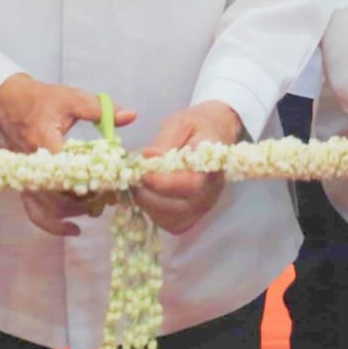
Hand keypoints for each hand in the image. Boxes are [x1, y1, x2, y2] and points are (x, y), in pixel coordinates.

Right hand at [0, 75, 136, 236]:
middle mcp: (33, 168)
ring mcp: (27, 180)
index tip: (112, 180)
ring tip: (98, 205)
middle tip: (110, 195)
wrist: (9, 103)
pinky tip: (74, 228)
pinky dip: (54, 225)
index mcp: (45, 144)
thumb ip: (101, 110)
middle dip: (88, 200)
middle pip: (61, 198)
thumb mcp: (72, 99)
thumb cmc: (41, 100)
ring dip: (77, 212)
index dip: (93, 181)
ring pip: (51, 210)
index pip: (71, 172)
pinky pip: (37, 213)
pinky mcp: (25, 186)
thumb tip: (131, 116)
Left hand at [135, 101, 242, 234]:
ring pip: (173, 220)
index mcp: (212, 165)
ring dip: (149, 206)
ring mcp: (203, 207)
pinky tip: (147, 196)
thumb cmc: (196, 126)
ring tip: (138, 186)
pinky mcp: (194, 215)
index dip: (164, 183)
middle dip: (149, 196)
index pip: (192, 184)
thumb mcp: (180, 124)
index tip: (143, 173)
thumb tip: (147, 158)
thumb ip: (164, 142)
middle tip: (133, 178)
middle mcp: (211, 191)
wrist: (214, 133)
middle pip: (180, 207)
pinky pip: (172, 225)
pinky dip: (155, 214)